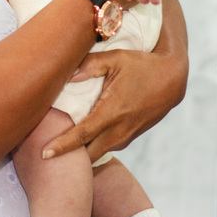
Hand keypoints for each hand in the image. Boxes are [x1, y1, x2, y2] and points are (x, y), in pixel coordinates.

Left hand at [39, 0, 188, 161]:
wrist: (172, 79)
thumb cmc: (142, 65)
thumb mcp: (116, 58)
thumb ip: (90, 65)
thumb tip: (68, 74)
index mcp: (112, 111)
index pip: (82, 135)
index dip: (62, 146)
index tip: (44, 154)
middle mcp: (120, 129)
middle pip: (88, 154)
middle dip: (68, 159)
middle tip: (45, 156)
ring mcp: (127, 135)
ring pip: (99, 152)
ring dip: (81, 154)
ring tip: (60, 150)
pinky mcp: (131, 137)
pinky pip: (108, 147)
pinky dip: (94, 147)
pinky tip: (82, 141)